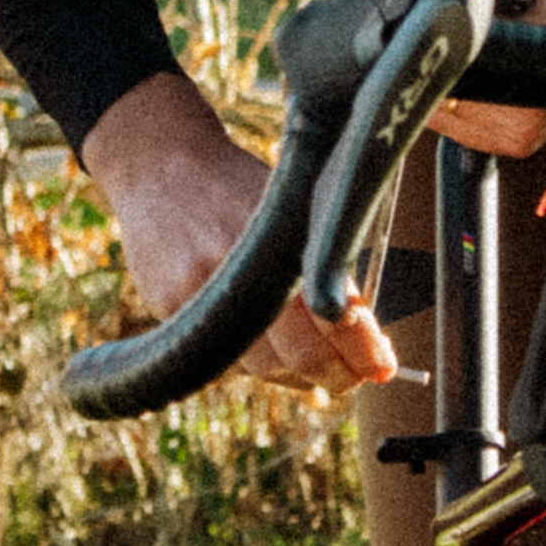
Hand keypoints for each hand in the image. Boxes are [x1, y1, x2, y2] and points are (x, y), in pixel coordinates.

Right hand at [74, 67, 394, 390]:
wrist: (163, 167)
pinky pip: (224, 354)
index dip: (366, 354)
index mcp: (290, 246)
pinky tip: (265, 341)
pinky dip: (252, 355)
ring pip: (263, 366)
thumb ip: (325, 270)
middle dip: (336, 375)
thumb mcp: (295, 215)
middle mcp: (248, 272)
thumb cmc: (243, 191)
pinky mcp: (170, 306)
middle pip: (301, 357)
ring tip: (313, 362)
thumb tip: (363, 333)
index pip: (340, 320)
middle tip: (353, 377)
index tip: (382, 369)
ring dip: (295, 372)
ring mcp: (204, 294)